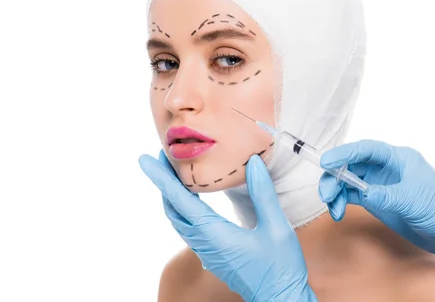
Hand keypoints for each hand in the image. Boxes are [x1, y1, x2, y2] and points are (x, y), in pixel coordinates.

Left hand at [139, 152, 316, 301]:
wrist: (280, 297)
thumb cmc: (280, 266)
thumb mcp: (276, 227)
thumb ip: (263, 194)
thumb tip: (253, 164)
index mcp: (214, 235)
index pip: (180, 201)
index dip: (162, 178)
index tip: (145, 160)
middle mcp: (204, 243)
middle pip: (173, 209)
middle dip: (163, 181)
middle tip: (161, 156)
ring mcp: (207, 251)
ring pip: (178, 220)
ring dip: (171, 195)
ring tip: (172, 172)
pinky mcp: (213, 254)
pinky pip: (188, 227)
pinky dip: (182, 208)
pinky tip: (190, 199)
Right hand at [318, 140, 434, 288]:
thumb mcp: (414, 201)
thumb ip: (386, 195)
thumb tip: (362, 192)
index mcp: (399, 159)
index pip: (366, 149)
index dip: (344, 153)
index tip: (326, 162)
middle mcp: (388, 169)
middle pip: (353, 164)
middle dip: (335, 176)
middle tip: (326, 193)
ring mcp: (383, 185)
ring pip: (350, 180)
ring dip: (336, 191)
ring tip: (332, 208)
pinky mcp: (380, 200)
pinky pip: (354, 195)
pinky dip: (342, 202)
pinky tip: (338, 212)